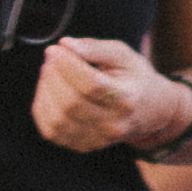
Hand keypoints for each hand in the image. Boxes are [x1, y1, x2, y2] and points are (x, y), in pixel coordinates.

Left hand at [33, 37, 187, 153]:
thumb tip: (65, 44)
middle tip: (52, 58)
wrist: (148, 111)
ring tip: (51, 72)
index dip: (67, 65)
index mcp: (127, 99)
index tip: (55, 49)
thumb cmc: (132, 78)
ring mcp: (98, 139)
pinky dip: (43, 108)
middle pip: (71, 102)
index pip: (91, 85)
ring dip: (45, 90)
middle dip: (53, 75)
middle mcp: (114, 125)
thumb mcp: (122, 55)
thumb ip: (94, 47)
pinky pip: (50, 130)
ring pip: (57, 119)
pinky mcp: (82, 146)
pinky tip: (49, 91)